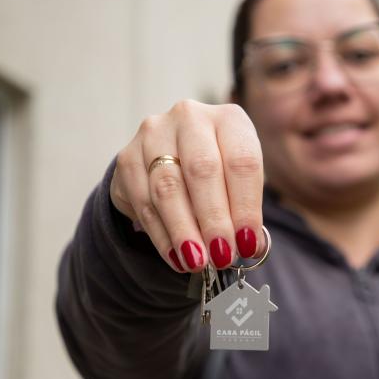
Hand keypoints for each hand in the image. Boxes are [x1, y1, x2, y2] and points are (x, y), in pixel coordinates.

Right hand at [110, 100, 263, 272]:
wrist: (172, 155)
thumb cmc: (219, 172)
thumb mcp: (240, 183)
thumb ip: (246, 212)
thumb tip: (252, 246)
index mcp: (229, 119)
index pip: (242, 162)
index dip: (246, 207)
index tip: (248, 244)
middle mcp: (190, 117)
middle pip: (202, 171)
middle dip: (214, 220)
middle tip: (222, 256)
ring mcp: (154, 133)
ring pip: (168, 188)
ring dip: (184, 231)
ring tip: (198, 261)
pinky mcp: (127, 156)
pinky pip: (143, 201)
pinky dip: (161, 234)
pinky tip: (176, 256)